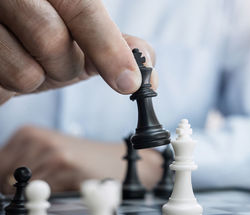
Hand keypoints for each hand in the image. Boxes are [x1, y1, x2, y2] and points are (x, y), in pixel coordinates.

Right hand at [0, 0, 157, 104]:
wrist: (1, 49)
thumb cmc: (45, 39)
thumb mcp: (85, 39)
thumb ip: (118, 47)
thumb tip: (149, 74)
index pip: (83, 8)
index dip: (108, 48)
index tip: (129, 83)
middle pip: (51, 39)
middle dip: (63, 66)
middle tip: (55, 62)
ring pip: (26, 71)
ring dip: (37, 79)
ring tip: (26, 61)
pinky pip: (4, 84)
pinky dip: (11, 86)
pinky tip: (5, 67)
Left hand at [0, 126, 162, 193]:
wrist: (119, 161)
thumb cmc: (83, 162)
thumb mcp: (47, 156)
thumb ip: (20, 168)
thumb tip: (2, 188)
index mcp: (27, 133)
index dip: (4, 183)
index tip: (21, 188)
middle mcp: (35, 138)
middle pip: (3, 179)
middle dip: (19, 192)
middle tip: (50, 186)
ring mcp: (50, 150)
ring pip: (22, 189)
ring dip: (40, 196)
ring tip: (64, 183)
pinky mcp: (65, 164)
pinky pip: (43, 193)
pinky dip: (55, 197)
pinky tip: (71, 185)